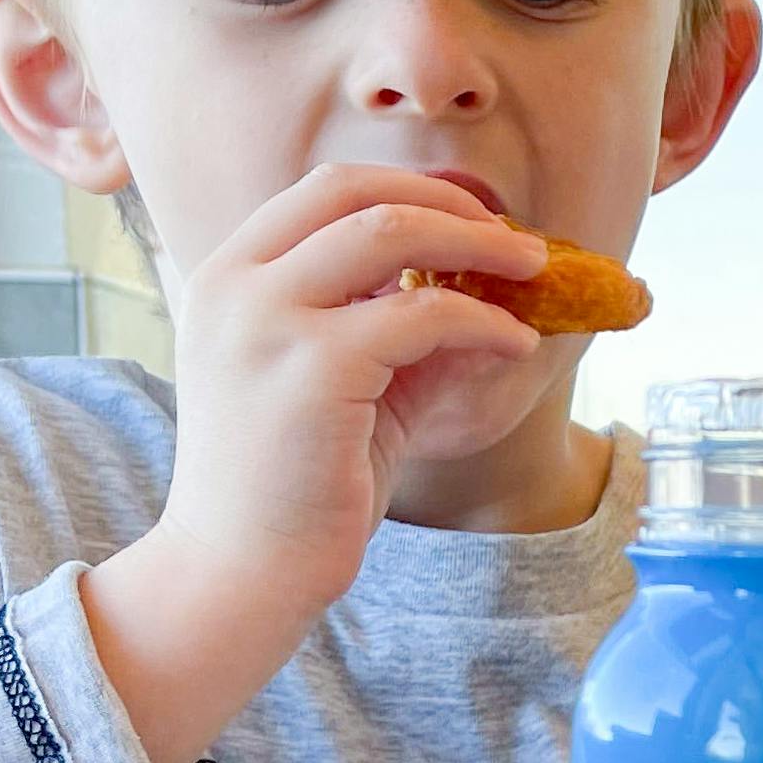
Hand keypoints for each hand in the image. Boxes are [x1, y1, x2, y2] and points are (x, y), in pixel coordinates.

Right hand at [84, 168, 546, 762]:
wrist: (239, 573)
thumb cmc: (290, 489)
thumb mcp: (348, 390)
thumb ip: (402, 337)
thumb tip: (490, 298)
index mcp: (228, 277)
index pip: (324, 190)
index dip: (410, 189)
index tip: (472, 216)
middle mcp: (235, 283)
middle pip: (353, 189)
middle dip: (446, 200)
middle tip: (514, 239)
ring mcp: (267, 320)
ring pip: (390, 231)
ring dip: (476, 244)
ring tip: (535, 271)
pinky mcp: (312, 368)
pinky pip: (423, 315)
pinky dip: (483, 321)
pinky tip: (516, 345)